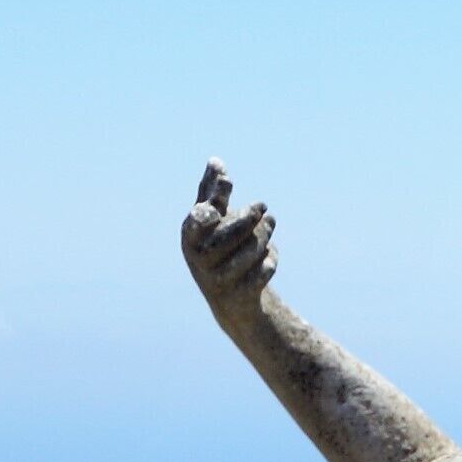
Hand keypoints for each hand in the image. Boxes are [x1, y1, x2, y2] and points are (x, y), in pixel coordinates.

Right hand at [182, 159, 276, 320]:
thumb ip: (213, 192)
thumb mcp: (214, 221)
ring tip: (269, 229)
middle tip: (262, 206)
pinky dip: (271, 260)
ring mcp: (218, 280)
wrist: (230, 299)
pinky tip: (267, 261)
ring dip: (264, 236)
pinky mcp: (240, 295)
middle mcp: (199, 260)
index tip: (220, 202)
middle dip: (250, 218)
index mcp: (190, 237)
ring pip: (251, 249)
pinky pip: (264, 269)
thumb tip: (215, 161)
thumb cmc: (219, 250)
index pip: (198, 221)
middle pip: (231, 233)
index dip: (207, 212)